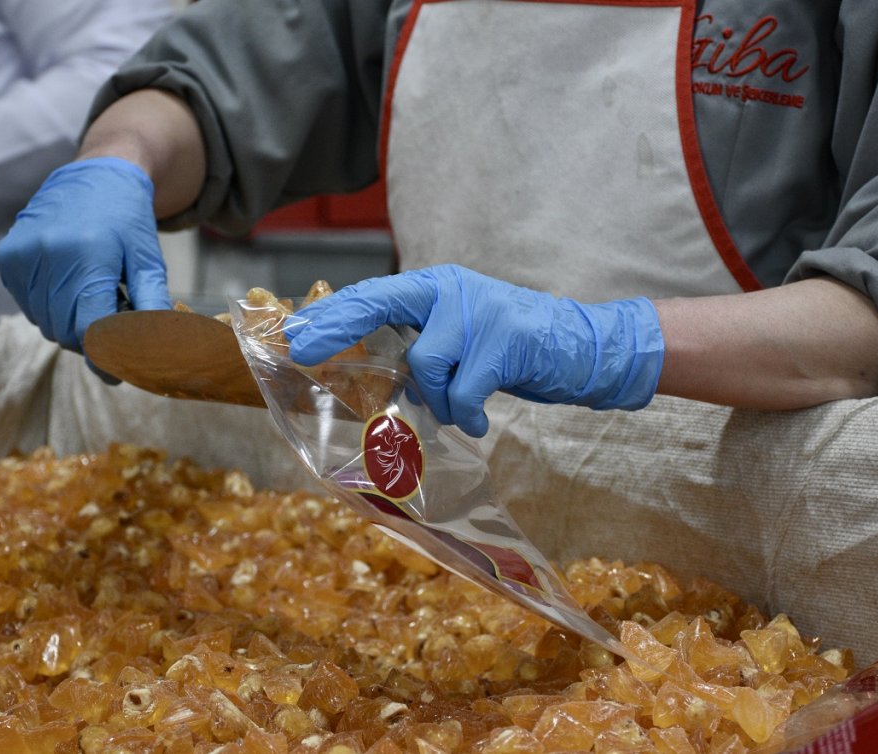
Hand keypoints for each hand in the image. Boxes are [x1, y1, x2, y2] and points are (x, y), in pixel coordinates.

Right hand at [0, 157, 169, 351]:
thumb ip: (152, 305)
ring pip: (45, 323)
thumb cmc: (129, 222)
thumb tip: (155, 349)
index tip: (119, 362)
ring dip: (69, 322)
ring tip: (92, 295)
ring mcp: (23, 255)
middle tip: (111, 320)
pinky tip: (70, 284)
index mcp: (88, 255)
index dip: (106, 351)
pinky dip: (50, 307)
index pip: (89, 328)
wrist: (97, 175)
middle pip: (65, 330)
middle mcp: (49, 253)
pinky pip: (29, 306)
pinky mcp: (8, 256)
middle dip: (90, 337)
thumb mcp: (149, 261)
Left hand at [287, 265, 664, 436]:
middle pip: (380, 303)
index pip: (375, 293)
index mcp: (437, 288)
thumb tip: (372, 377)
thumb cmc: (516, 351)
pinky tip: (481, 420)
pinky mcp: (505, 338)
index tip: (293, 330)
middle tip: (303, 349)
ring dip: (441, 400)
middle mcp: (452, 289)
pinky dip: (469, 414)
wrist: (584, 348)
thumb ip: (423, 346)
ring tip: (464, 409)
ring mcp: (479, 310)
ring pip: (426, 365)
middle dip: (337, 327)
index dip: (333, 312)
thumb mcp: (463, 340)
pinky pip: (464, 391)